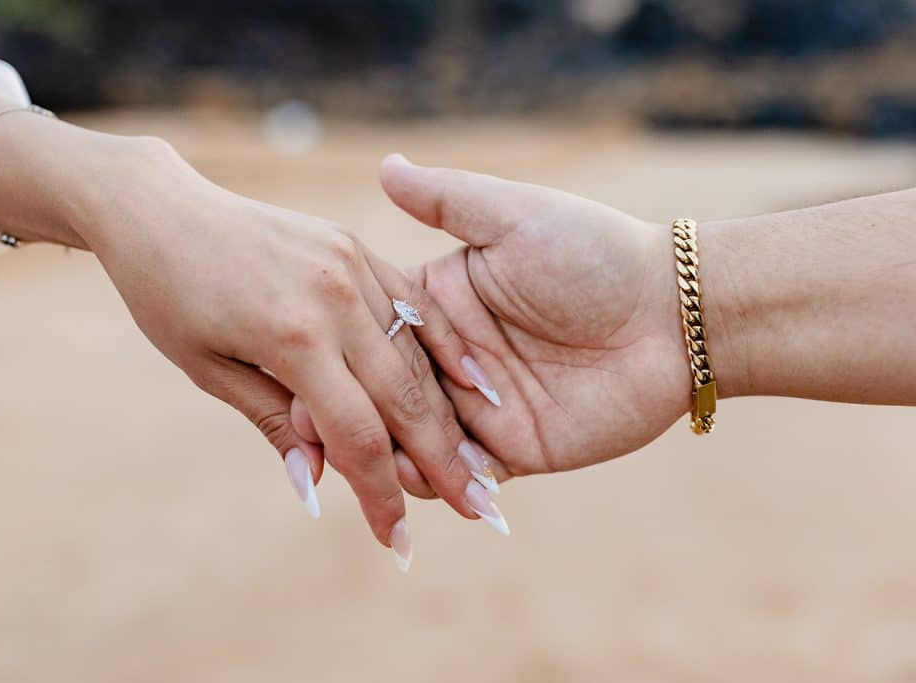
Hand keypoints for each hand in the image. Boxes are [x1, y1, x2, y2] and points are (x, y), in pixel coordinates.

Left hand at [63, 141, 498, 555]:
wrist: (162, 211)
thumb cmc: (170, 297)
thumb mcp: (208, 370)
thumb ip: (274, 422)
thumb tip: (318, 486)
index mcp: (290, 335)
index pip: (355, 432)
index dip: (381, 492)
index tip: (397, 538)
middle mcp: (333, 297)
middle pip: (403, 396)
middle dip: (441, 460)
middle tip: (477, 510)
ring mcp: (350, 265)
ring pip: (415, 354)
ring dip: (447, 413)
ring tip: (478, 461)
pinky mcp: (355, 248)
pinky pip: (412, 305)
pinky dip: (444, 347)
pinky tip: (474, 383)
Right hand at [296, 155, 699, 486]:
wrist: (673, 314)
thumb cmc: (593, 252)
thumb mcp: (513, 216)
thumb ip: (446, 200)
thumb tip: (384, 164)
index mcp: (443, 303)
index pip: (376, 335)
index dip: (340, 354)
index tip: (300, 371)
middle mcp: (453, 359)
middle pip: (385, 394)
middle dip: (352, 415)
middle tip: (313, 433)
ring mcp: (482, 408)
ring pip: (415, 441)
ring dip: (387, 452)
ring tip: (358, 463)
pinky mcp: (514, 450)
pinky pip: (463, 474)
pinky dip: (436, 482)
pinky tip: (415, 482)